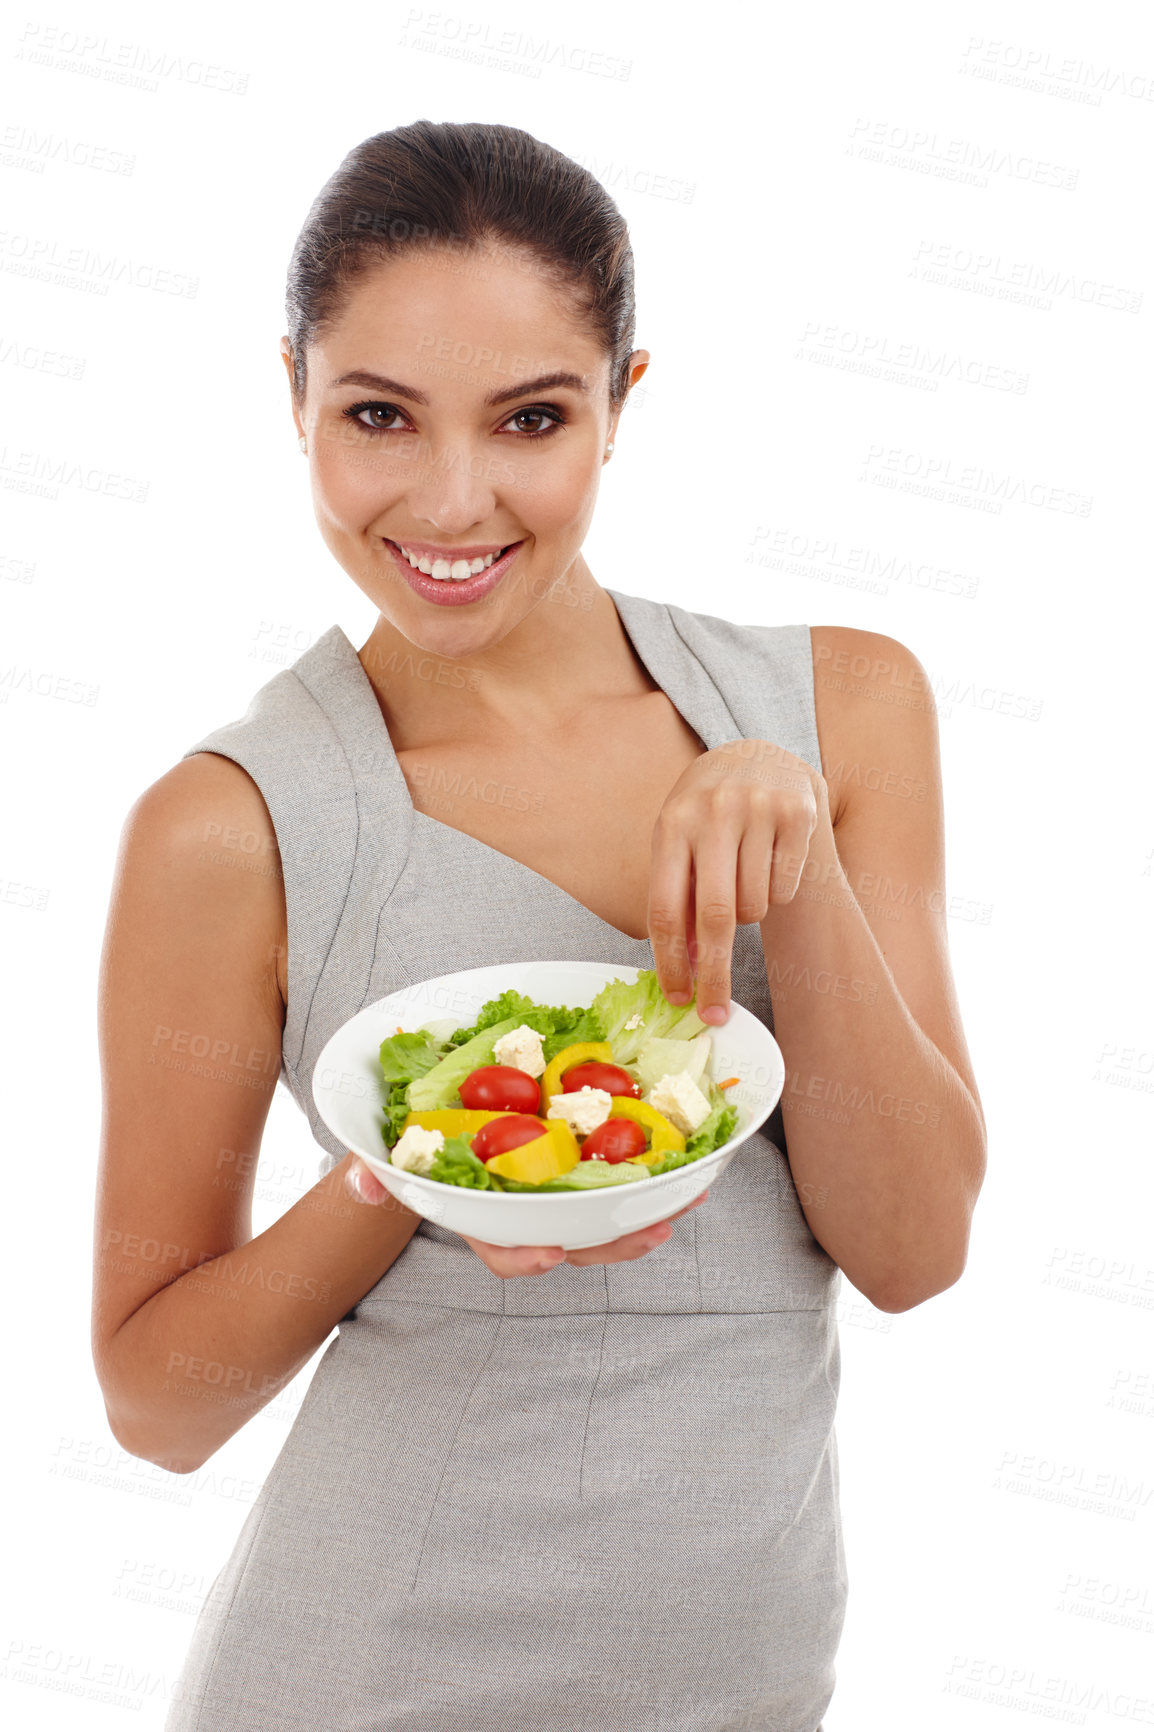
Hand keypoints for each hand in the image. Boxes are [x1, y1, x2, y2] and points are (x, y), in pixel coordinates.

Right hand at [345, 1157, 708, 1276]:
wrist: (432, 1124)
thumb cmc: (413, 1150)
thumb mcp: (388, 1158)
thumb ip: (374, 1170)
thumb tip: (362, 1180)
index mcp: (482, 1217)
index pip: (501, 1250)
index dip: (525, 1258)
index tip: (549, 1254)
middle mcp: (525, 1212)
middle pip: (572, 1239)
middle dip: (613, 1241)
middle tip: (648, 1233)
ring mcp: (555, 1190)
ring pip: (604, 1215)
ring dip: (648, 1211)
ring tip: (687, 1200)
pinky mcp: (579, 1161)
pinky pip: (619, 1176)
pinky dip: (653, 1173)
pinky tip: (688, 1163)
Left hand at [648, 738, 829, 1022]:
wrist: (757, 757)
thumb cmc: (708, 816)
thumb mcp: (680, 842)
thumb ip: (678, 897)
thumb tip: (686, 968)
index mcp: (672, 825)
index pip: (666, 908)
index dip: (671, 963)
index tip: (679, 1000)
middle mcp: (713, 813)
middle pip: (715, 917)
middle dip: (715, 975)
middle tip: (715, 1014)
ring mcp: (758, 809)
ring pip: (755, 907)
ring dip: (748, 915)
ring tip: (743, 880)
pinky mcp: (797, 814)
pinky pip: (785, 889)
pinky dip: (776, 892)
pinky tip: (769, 860)